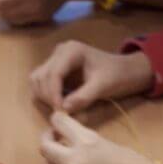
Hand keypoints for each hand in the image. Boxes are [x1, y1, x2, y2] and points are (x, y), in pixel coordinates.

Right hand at [30, 41, 153, 113]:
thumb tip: (64, 109)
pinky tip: (60, 103)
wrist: (125, 71)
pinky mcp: (56, 70)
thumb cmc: (117, 75)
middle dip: (48, 97)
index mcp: (71, 51)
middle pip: (41, 76)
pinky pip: (42, 83)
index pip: (53, 73)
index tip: (60, 111)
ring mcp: (56, 60)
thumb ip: (84, 96)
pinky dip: (46, 96)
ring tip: (61, 108)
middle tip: (62, 112)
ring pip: (37, 80)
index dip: (53, 94)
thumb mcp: (103, 86)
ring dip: (44, 97)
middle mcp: (59, 52)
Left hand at [40, 110, 160, 163]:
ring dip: (54, 163)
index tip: (57, 123)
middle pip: (44, 148)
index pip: (57, 122)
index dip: (56, 120)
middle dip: (47, 141)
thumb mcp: (108, 144)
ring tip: (65, 162)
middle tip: (53, 140)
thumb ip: (86, 143)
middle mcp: (75, 162)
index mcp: (86, 142)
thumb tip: (70, 142)